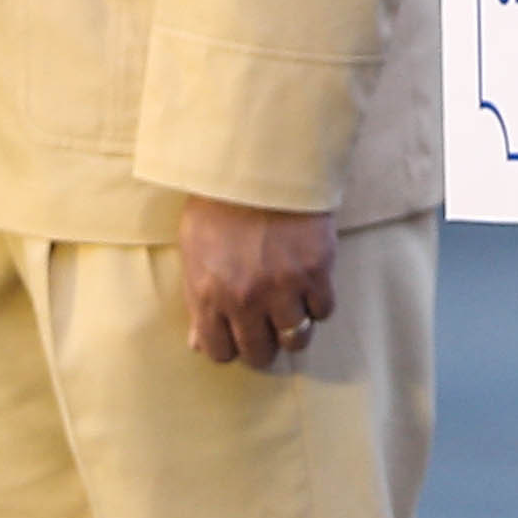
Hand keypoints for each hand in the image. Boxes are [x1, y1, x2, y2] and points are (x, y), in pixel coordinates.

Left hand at [178, 197, 336, 369]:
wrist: (260, 165)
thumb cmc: (220, 205)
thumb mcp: (194, 251)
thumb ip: (196, 300)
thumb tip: (199, 342)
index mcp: (208, 296)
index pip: (219, 352)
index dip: (230, 348)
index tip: (239, 337)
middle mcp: (245, 298)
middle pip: (260, 352)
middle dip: (263, 347)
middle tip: (269, 331)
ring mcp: (283, 286)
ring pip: (296, 338)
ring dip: (294, 331)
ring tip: (293, 315)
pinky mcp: (316, 269)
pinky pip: (324, 309)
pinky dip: (318, 305)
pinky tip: (311, 289)